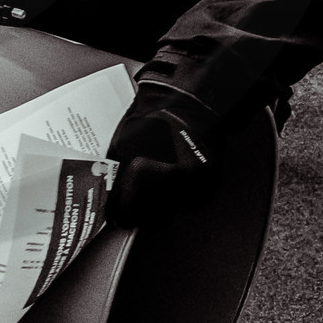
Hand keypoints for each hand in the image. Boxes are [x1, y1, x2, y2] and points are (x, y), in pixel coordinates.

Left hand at [106, 79, 218, 228]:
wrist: (191, 101)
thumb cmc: (156, 115)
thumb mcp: (123, 141)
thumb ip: (117, 173)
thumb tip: (111, 195)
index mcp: (144, 171)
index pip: (128, 211)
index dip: (121, 214)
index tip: (119, 215)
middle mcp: (172, 182)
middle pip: (153, 221)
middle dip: (142, 216)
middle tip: (136, 207)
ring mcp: (194, 184)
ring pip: (175, 214)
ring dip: (163, 207)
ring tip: (157, 191)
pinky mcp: (211, 182)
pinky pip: (193, 202)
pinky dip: (184, 197)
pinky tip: (176, 182)